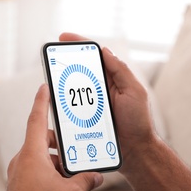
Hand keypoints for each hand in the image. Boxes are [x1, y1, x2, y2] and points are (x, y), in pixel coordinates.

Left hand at [5, 84, 103, 190]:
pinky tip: (63, 185)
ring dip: (56, 161)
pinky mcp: (19, 186)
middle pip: (41, 140)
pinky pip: (35, 170)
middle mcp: (21, 161)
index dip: (41, 101)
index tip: (43, 87)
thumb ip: (86, 179)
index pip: (36, 120)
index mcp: (32, 156)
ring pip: (39, 157)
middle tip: (75, 151)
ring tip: (73, 173)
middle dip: (59, 144)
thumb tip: (96, 177)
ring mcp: (18, 174)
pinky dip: (49, 171)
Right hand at [59, 33, 156, 176]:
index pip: (95, 57)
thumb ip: (121, 72)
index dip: (80, 45)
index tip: (64, 38)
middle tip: (53, 60)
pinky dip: (64, 106)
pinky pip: (72, 109)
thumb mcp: (134, 92)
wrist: (135, 151)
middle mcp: (102, 91)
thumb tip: (106, 51)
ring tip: (52, 82)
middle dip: (66, 63)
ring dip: (63, 86)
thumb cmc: (138, 122)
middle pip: (80, 72)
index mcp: (113, 80)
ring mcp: (93, 105)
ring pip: (74, 91)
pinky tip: (55, 104)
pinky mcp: (87, 119)